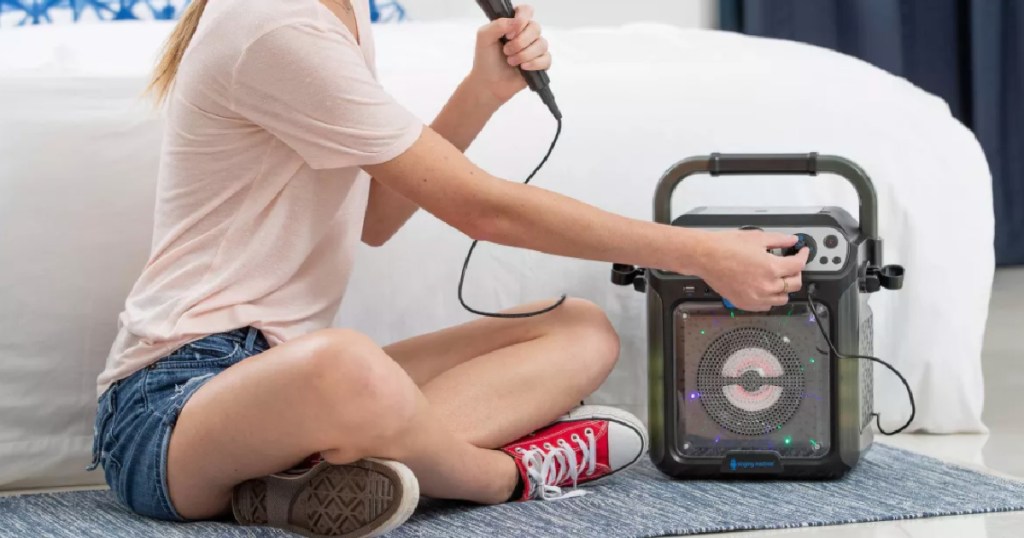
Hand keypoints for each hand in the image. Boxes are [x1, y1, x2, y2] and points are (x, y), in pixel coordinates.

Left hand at [467, 4, 551, 105]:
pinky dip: (534, 63)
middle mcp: (526, 34)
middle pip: (536, 27)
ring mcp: (534, 49)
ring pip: (542, 44)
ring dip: (524, 54)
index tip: (510, 33)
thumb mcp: (484, 37)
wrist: (488, 84)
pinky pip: (546, 58)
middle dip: (520, 42)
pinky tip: (523, 68)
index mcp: (513, 24)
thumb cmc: (485, 60)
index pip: (526, 11)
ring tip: (511, 62)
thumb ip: (498, 25)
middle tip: (506, 51)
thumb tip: (517, 22)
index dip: (521, 19)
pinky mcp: (540, 63)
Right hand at [694, 230, 809, 311]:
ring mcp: (755, 298)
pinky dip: (770, 298)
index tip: (802, 252)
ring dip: (784, 288)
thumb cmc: (726, 246)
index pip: (798, 265)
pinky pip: (766, 306)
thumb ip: (779, 240)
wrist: (704, 256)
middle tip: (791, 264)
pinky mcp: (745, 303)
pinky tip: (765, 288)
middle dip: (796, 272)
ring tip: (778, 277)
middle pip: (794, 284)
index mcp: (771, 268)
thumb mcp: (757, 237)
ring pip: (783, 298)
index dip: (803, 256)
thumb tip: (792, 240)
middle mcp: (766, 286)